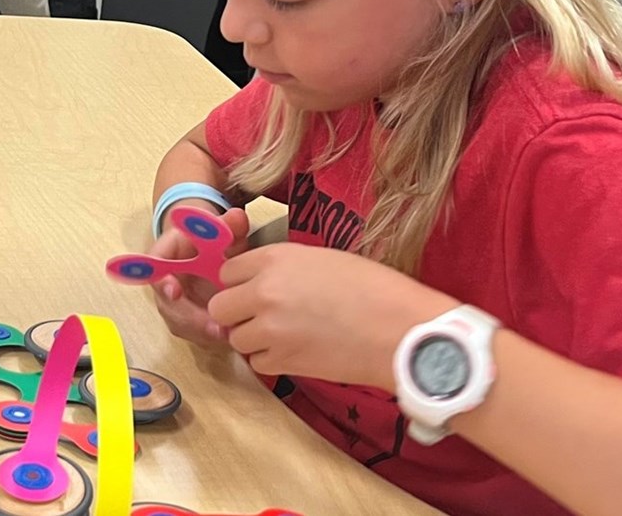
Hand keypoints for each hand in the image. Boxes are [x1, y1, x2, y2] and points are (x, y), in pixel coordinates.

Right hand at [149, 205, 251, 348]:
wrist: (205, 249)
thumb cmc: (208, 237)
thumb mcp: (220, 227)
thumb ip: (228, 223)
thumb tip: (237, 217)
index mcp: (165, 256)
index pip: (154, 269)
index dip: (161, 281)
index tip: (174, 290)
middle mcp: (164, 284)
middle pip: (168, 306)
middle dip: (189, 319)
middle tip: (214, 327)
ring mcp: (175, 305)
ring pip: (181, 325)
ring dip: (201, 333)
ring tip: (226, 335)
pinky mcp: (189, 320)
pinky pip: (196, 334)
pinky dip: (211, 339)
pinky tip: (232, 338)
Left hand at [207, 242, 458, 388]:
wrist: (400, 330)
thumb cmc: (374, 288)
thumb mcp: (323, 259)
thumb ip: (283, 269)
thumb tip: (261, 284)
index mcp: (275, 259)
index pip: (228, 271)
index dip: (240, 283)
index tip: (255, 290)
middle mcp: (264, 292)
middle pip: (221, 308)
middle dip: (237, 313)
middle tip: (263, 317)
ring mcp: (269, 329)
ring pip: (237, 338)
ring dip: (255, 339)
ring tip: (287, 335)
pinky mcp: (282, 362)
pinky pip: (258, 362)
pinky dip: (272, 359)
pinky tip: (298, 351)